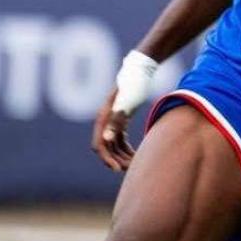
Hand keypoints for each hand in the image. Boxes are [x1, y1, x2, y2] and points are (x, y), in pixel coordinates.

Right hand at [90, 50, 157, 171]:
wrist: (141, 70)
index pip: (99, 145)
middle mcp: (106, 121)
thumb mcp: (127, 103)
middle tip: (130, 170)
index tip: (117, 170)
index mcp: (104, 118)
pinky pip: (120, 140)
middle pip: (106, 148)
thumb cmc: (134, 85)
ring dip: (122, 156)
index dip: (106, 159)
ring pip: (114, 146)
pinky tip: (137, 156)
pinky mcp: (121, 121)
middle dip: (116, 160)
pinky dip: (127, 149)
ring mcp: (113, 121)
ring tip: (136, 164)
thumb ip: (116, 121)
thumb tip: (105, 141)